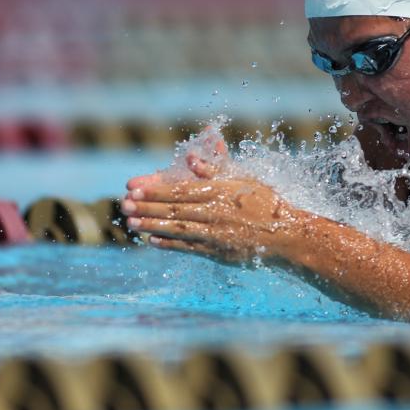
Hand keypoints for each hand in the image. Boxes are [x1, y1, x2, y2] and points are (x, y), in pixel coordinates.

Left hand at [122, 172, 302, 264]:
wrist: (286, 235)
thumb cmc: (265, 203)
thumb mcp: (243, 180)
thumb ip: (216, 170)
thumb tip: (192, 158)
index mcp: (218, 192)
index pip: (178, 190)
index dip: (154, 190)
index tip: (133, 188)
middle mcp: (213, 213)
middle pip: (173, 210)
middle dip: (146, 208)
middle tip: (124, 205)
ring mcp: (214, 234)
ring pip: (177, 229)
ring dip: (152, 226)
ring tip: (132, 224)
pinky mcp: (216, 251)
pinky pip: (188, 247)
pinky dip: (169, 244)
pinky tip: (152, 241)